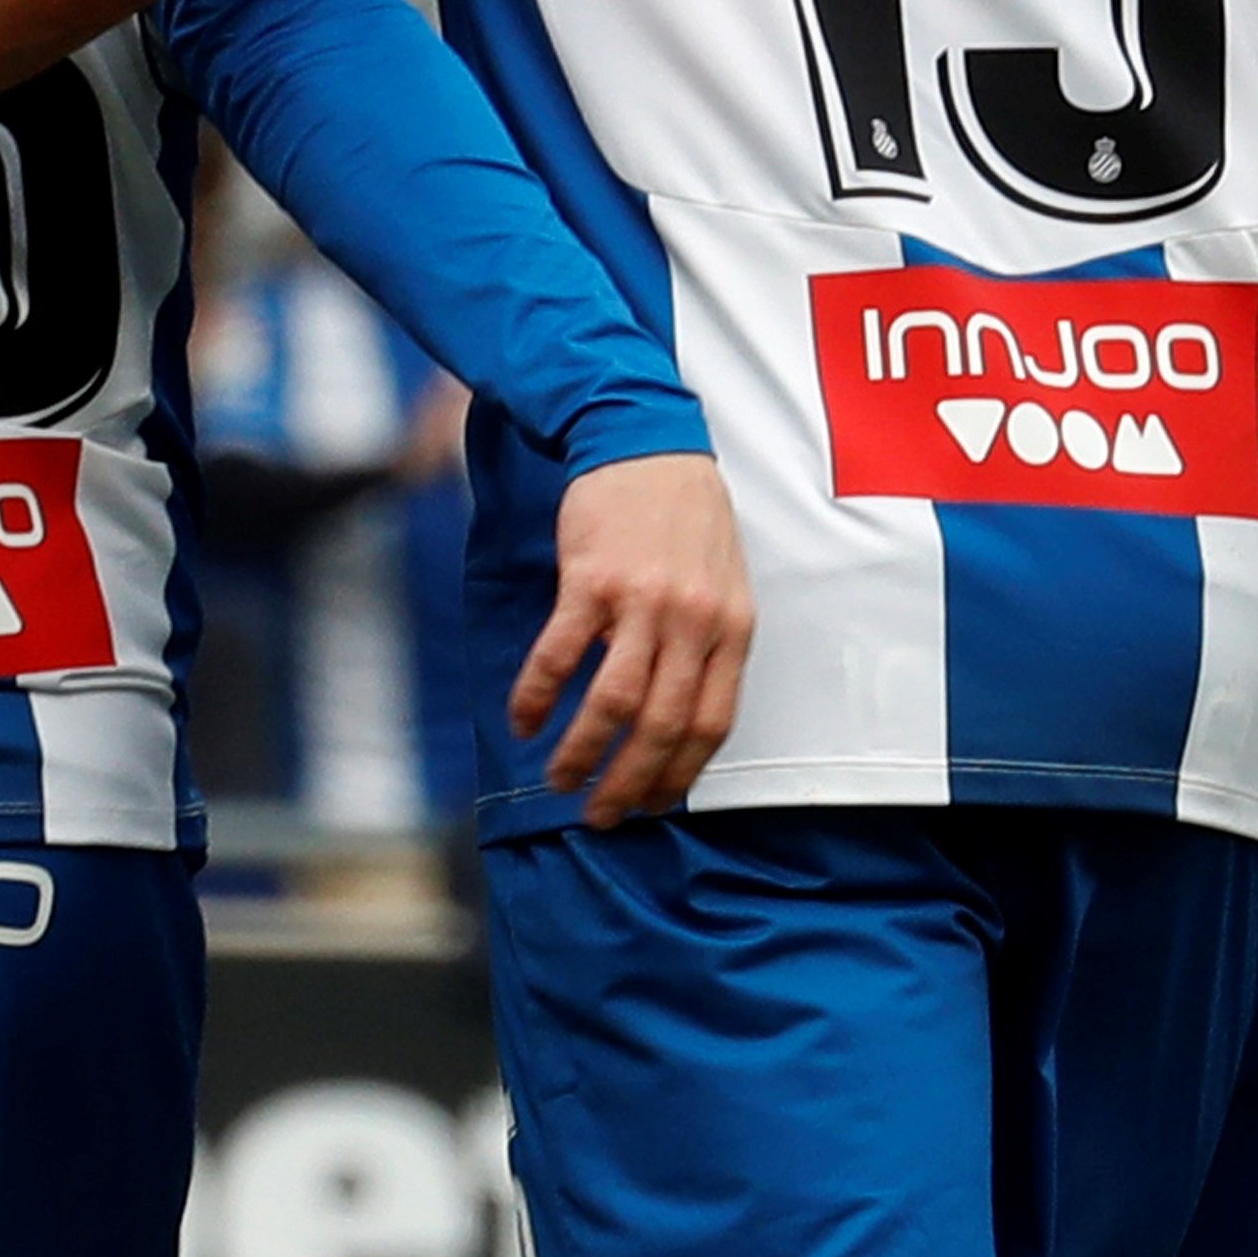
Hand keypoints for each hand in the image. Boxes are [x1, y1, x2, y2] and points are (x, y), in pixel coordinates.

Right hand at [510, 452, 754, 824]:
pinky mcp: (592, 581)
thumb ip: (710, 644)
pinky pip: (560, 656)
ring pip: (611, 703)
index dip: (679, 774)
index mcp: (732, 627)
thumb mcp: (724, 581)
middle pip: (660, 726)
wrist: (646, 441)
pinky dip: (538, 697)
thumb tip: (683, 719)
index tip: (652, 804)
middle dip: (627, 783)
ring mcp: (642, 601)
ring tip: (558, 779)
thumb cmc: (687, 519)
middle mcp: (693, 620)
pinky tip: (525, 720)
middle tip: (599, 814)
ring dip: (580, 753)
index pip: (712, 723)